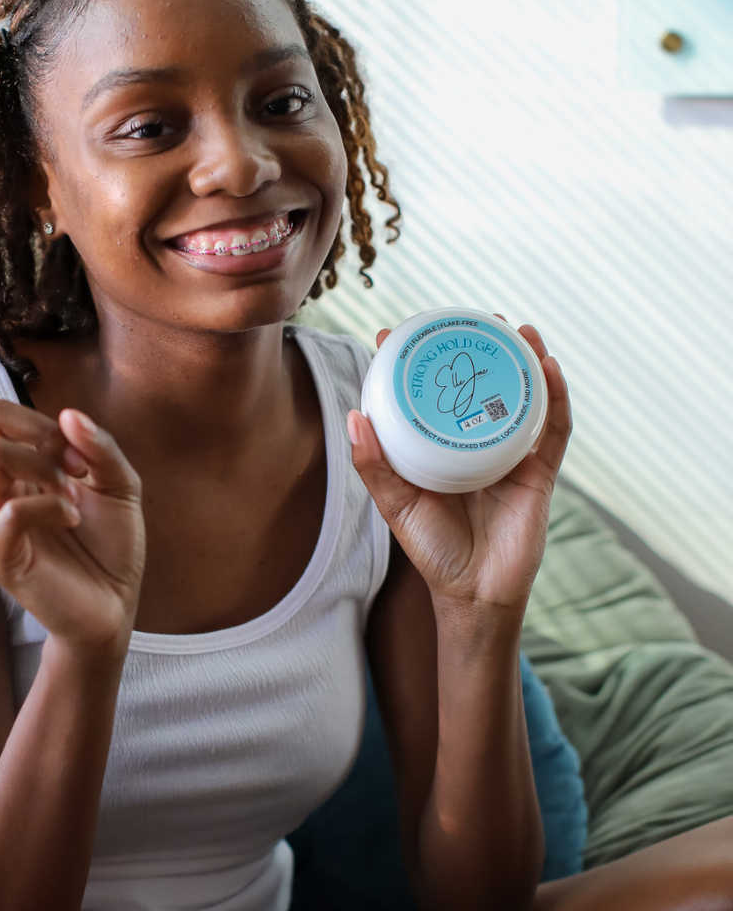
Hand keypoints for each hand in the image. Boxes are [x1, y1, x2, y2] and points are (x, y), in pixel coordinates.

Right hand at [0, 328, 145, 657]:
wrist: (116, 606)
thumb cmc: (112, 547)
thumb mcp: (122, 487)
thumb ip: (99, 448)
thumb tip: (69, 416)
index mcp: (26, 466)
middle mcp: (1, 487)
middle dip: (42, 427)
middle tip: (78, 463)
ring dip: (47, 465)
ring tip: (77, 493)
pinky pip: (8, 510)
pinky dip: (47, 505)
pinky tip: (72, 515)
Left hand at [348, 322, 571, 615]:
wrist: (475, 593)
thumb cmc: (434, 550)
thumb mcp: (396, 504)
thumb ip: (375, 465)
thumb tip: (354, 416)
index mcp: (442, 447)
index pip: (432, 395)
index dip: (419, 363)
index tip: (397, 332)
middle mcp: (477, 443)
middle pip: (484, 385)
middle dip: (483, 349)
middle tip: (474, 317)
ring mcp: (511, 455)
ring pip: (524, 397)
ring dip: (525, 360)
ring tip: (517, 329)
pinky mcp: (539, 472)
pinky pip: (553, 427)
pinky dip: (556, 396)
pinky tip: (549, 366)